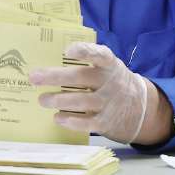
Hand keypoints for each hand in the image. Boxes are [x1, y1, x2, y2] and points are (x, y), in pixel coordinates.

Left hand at [31, 42, 172, 144]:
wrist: (140, 108)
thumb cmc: (112, 82)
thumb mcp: (108, 69)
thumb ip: (88, 64)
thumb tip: (50, 65)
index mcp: (110, 64)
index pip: (99, 54)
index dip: (84, 51)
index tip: (67, 51)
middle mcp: (111, 82)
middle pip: (82, 77)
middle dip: (56, 77)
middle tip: (34, 77)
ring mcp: (110, 103)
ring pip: (82, 101)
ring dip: (59, 100)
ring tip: (42, 99)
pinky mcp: (107, 122)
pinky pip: (87, 122)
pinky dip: (71, 121)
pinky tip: (57, 117)